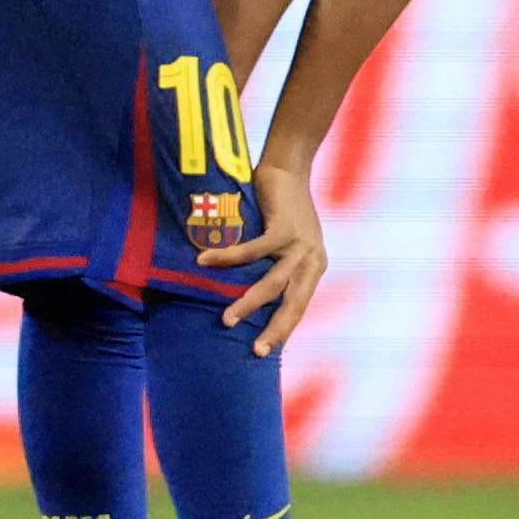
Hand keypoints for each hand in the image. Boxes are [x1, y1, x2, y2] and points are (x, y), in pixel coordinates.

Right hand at [199, 166, 326, 353]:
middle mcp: (312, 259)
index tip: (266, 351)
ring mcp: (301, 244)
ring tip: (226, 319)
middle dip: (275, 329)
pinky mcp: (284, 226)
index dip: (285, 330)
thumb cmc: (281, 208)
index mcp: (313, 267)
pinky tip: (205, 261)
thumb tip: (247, 295)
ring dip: (249, 302)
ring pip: (273, 282)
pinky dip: (228, 258)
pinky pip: (254, 249)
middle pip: (294, 303)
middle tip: (257, 351)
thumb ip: (275, 267)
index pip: (300, 306)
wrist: (289, 167)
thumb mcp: (285, 243)